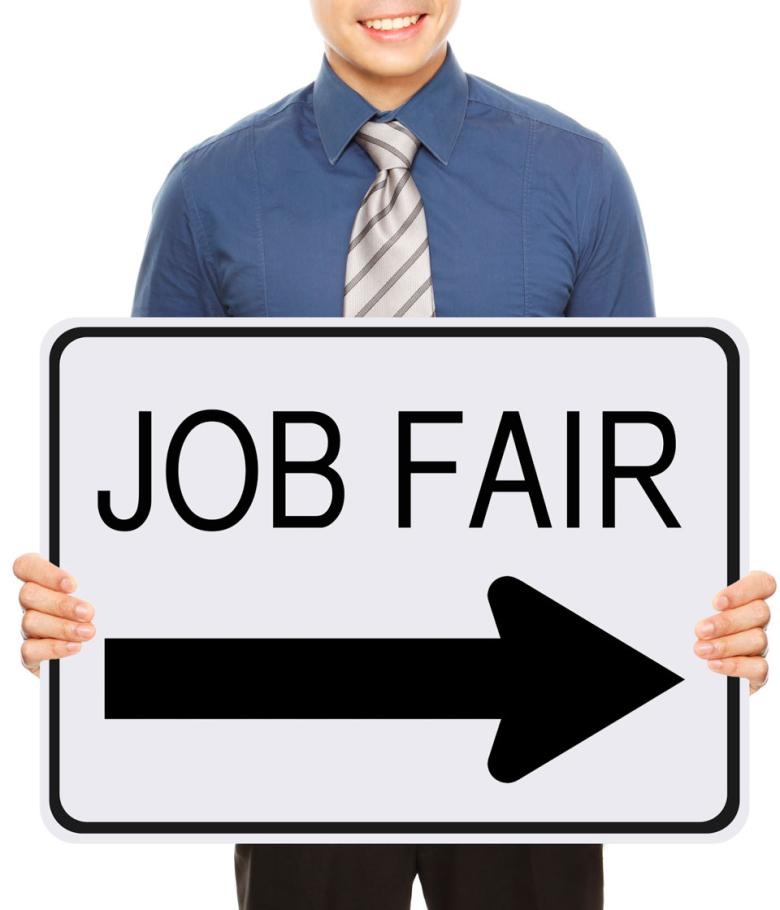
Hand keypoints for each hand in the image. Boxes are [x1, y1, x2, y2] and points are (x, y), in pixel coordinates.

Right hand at [12, 553, 95, 676]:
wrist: (99, 648)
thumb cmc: (100, 611)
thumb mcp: (101, 592)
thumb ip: (96, 583)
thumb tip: (107, 577)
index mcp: (45, 580)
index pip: (27, 565)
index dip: (45, 573)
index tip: (72, 585)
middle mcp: (33, 602)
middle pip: (29, 594)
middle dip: (61, 604)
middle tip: (88, 612)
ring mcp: (29, 628)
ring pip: (30, 621)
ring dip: (62, 627)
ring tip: (88, 632)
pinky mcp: (31, 653)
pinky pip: (30, 650)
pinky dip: (53, 648)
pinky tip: (74, 646)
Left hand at [694, 570, 773, 693]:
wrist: (688, 658)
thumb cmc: (691, 626)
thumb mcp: (690, 607)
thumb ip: (695, 599)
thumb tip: (684, 594)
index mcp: (746, 597)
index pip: (761, 583)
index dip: (743, 591)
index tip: (717, 602)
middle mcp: (756, 619)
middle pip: (759, 612)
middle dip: (727, 622)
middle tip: (701, 630)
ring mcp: (759, 644)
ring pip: (758, 639)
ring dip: (726, 645)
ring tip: (701, 649)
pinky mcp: (757, 668)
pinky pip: (758, 667)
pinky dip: (735, 665)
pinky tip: (714, 663)